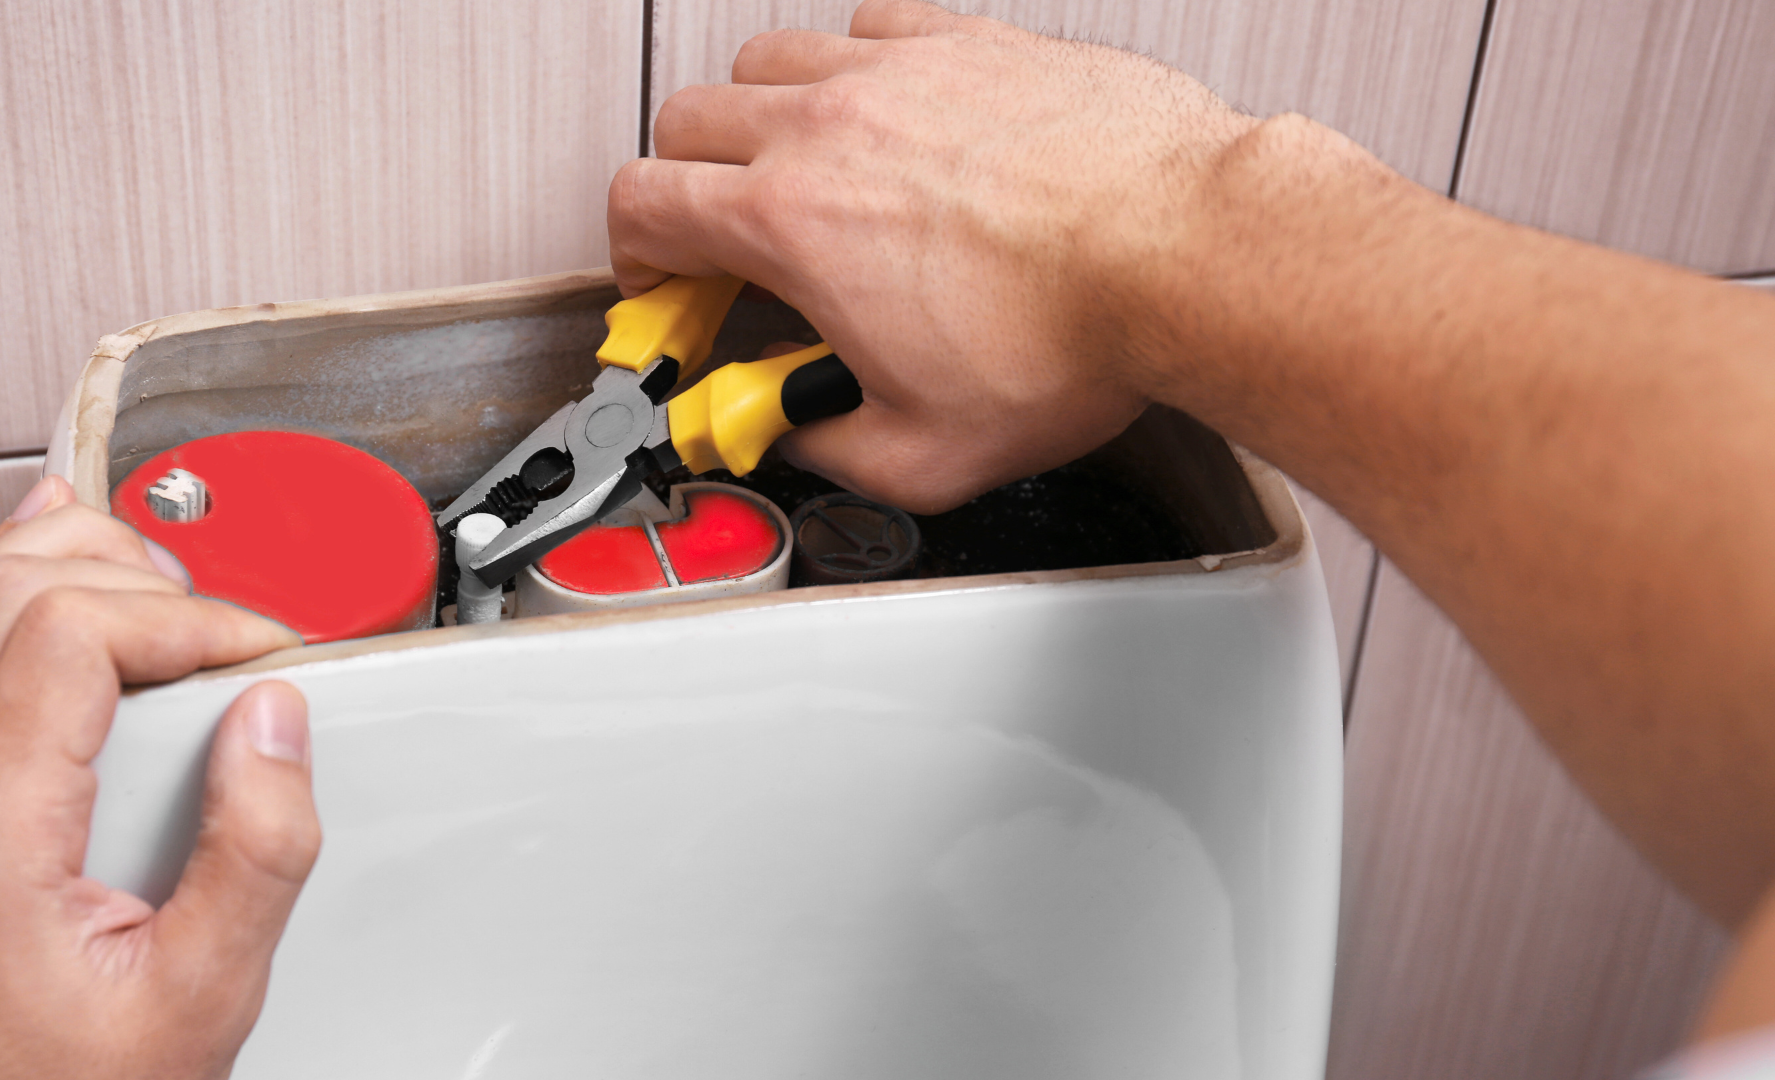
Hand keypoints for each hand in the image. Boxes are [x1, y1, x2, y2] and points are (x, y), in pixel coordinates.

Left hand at [0, 476, 318, 1078]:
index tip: (260, 656)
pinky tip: (53, 592)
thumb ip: (255, 855)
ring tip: (156, 583)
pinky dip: (3, 604)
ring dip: (60, 566)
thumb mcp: (200, 1002)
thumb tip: (273, 726)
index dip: (188, 616)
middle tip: (220, 620)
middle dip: (131, 570)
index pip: (72, 635)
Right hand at [610, 0, 1257, 511]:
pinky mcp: (969, 42)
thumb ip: (830, 449)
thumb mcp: (926, 454)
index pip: (643, 205)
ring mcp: (899, 71)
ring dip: (757, 120)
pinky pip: (868, 24)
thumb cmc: (1077, 337)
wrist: (1187, 253)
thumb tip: (800, 435)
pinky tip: (888, 116)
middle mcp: (829, 127)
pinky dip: (853, 67)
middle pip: (687, 121)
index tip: (667, 285)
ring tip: (799, 175)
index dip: (635, 255)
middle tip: (724, 241)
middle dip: (684, 187)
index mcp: (793, 223)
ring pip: (765, 58)